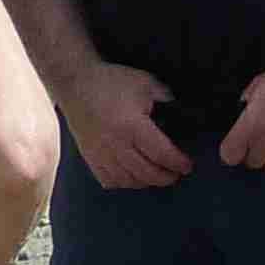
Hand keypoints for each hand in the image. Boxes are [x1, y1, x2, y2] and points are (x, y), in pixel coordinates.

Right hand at [61, 63, 191, 191]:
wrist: (75, 84)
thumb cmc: (111, 82)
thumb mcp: (145, 83)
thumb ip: (165, 97)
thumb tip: (181, 109)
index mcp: (132, 126)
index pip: (161, 153)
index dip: (177, 163)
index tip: (188, 165)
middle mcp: (116, 144)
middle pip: (146, 172)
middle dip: (166, 177)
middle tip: (176, 174)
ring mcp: (101, 153)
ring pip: (128, 180)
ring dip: (146, 182)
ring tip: (158, 176)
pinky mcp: (90, 156)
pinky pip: (108, 180)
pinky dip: (124, 183)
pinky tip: (133, 177)